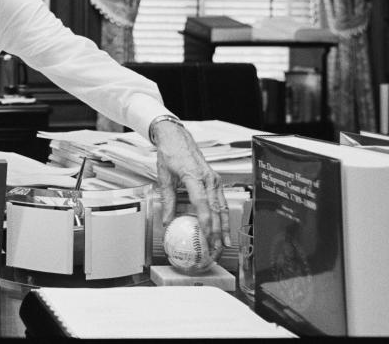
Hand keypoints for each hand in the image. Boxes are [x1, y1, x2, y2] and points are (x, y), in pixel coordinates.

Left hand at [152, 118, 230, 259]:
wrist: (177, 138)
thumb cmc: (170, 155)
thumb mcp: (164, 177)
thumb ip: (168, 200)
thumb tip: (167, 221)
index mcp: (194, 176)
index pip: (202, 204)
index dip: (206, 223)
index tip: (207, 238)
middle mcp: (208, 178)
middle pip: (216, 209)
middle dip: (217, 232)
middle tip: (216, 249)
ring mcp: (214, 179)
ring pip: (222, 207)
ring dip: (223, 227)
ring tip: (223, 245)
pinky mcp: (216, 180)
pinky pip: (222, 202)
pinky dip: (223, 217)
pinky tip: (223, 229)